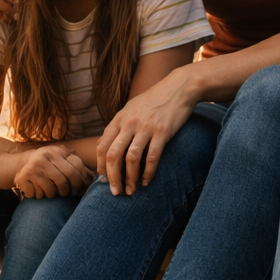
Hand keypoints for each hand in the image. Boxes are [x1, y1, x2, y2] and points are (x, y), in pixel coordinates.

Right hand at [13, 145, 91, 198]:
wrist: (21, 163)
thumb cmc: (48, 162)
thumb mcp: (60, 155)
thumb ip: (74, 161)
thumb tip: (94, 176)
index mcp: (55, 152)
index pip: (74, 166)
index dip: (81, 179)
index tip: (82, 187)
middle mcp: (43, 158)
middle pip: (63, 181)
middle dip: (68, 191)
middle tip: (68, 193)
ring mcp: (32, 168)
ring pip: (51, 190)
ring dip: (53, 194)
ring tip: (52, 191)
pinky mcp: (22, 178)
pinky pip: (38, 194)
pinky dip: (40, 196)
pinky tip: (38, 191)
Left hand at [96, 72, 197, 194]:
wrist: (179, 87)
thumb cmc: (154, 99)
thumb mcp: (131, 108)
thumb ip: (118, 126)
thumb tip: (104, 145)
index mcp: (119, 119)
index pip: (102, 146)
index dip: (100, 166)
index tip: (103, 180)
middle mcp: (129, 123)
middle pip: (113, 156)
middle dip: (112, 178)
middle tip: (116, 192)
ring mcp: (146, 127)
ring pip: (131, 159)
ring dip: (130, 179)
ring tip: (131, 191)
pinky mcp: (163, 132)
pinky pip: (152, 157)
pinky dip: (148, 173)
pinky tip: (146, 182)